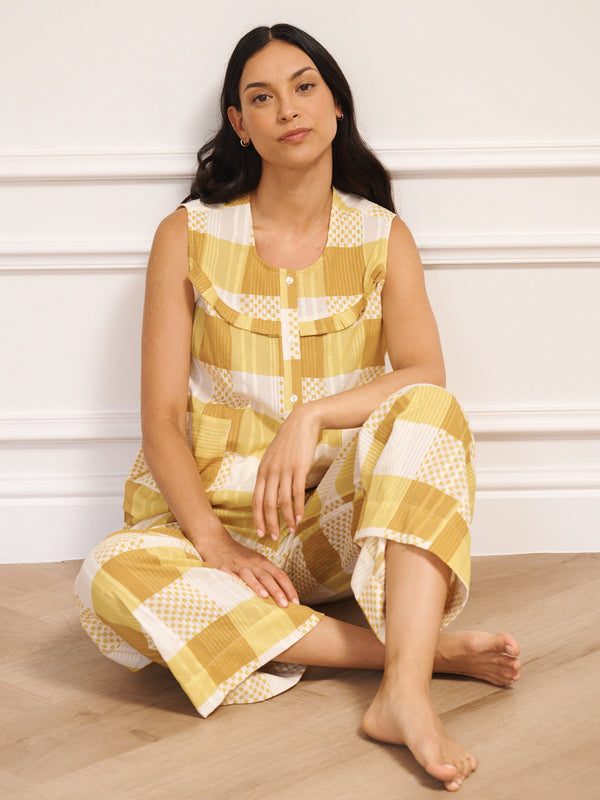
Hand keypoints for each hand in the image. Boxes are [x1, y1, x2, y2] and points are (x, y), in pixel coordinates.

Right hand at [198, 527, 298, 607]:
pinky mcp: (224, 568)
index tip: (296, 602)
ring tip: (265, 597)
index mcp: (263, 562)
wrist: (217, 542)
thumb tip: (282, 595)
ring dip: (258, 586)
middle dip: (278, 591)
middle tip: (285, 605)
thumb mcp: (255, 562)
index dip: (289, 588)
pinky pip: (231, 576)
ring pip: (251, 576)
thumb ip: (267, 575)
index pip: (280, 575)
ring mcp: (239, 565)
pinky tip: (240, 591)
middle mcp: (253, 563)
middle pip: (268, 577)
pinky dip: (237, 583)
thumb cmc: (239, 556)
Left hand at [253, 404, 320, 541]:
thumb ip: (270, 474)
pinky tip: (299, 518)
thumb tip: (270, 493)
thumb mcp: (274, 457)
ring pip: (282, 501)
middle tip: (272, 538)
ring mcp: (284, 470)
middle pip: (266, 504)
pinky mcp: (299, 468)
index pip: (255, 500)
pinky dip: (297, 508)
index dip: (256, 518)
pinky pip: (297, 493)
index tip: (259, 532)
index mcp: (262, 471)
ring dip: (285, 519)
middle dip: (269, 523)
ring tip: (290, 531)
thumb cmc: (289, 442)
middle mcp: (270, 472)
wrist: (302, 423)